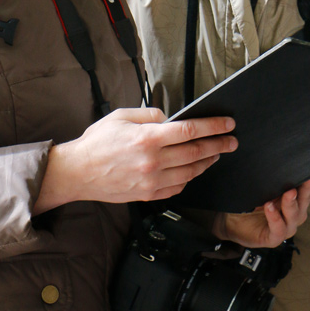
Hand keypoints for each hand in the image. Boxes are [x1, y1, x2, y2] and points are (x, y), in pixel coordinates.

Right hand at [34, 107, 237, 213]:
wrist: (78, 172)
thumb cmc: (96, 143)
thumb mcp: (121, 116)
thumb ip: (150, 115)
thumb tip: (170, 119)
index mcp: (148, 138)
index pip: (190, 130)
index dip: (213, 126)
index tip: (227, 124)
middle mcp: (153, 161)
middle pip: (196, 152)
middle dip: (218, 145)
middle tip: (231, 141)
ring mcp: (152, 181)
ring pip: (191, 172)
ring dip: (207, 162)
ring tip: (215, 154)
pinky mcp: (149, 195)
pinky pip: (178, 188)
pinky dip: (189, 178)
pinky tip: (193, 171)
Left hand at [213, 167, 309, 248]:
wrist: (233, 221)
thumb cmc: (253, 202)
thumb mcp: (267, 185)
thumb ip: (281, 174)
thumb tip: (290, 152)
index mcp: (298, 199)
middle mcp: (296, 212)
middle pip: (304, 198)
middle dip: (306, 187)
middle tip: (307, 177)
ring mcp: (287, 226)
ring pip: (294, 214)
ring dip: (290, 203)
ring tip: (288, 193)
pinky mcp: (274, 237)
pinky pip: (278, 228)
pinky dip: (275, 218)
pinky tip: (269, 208)